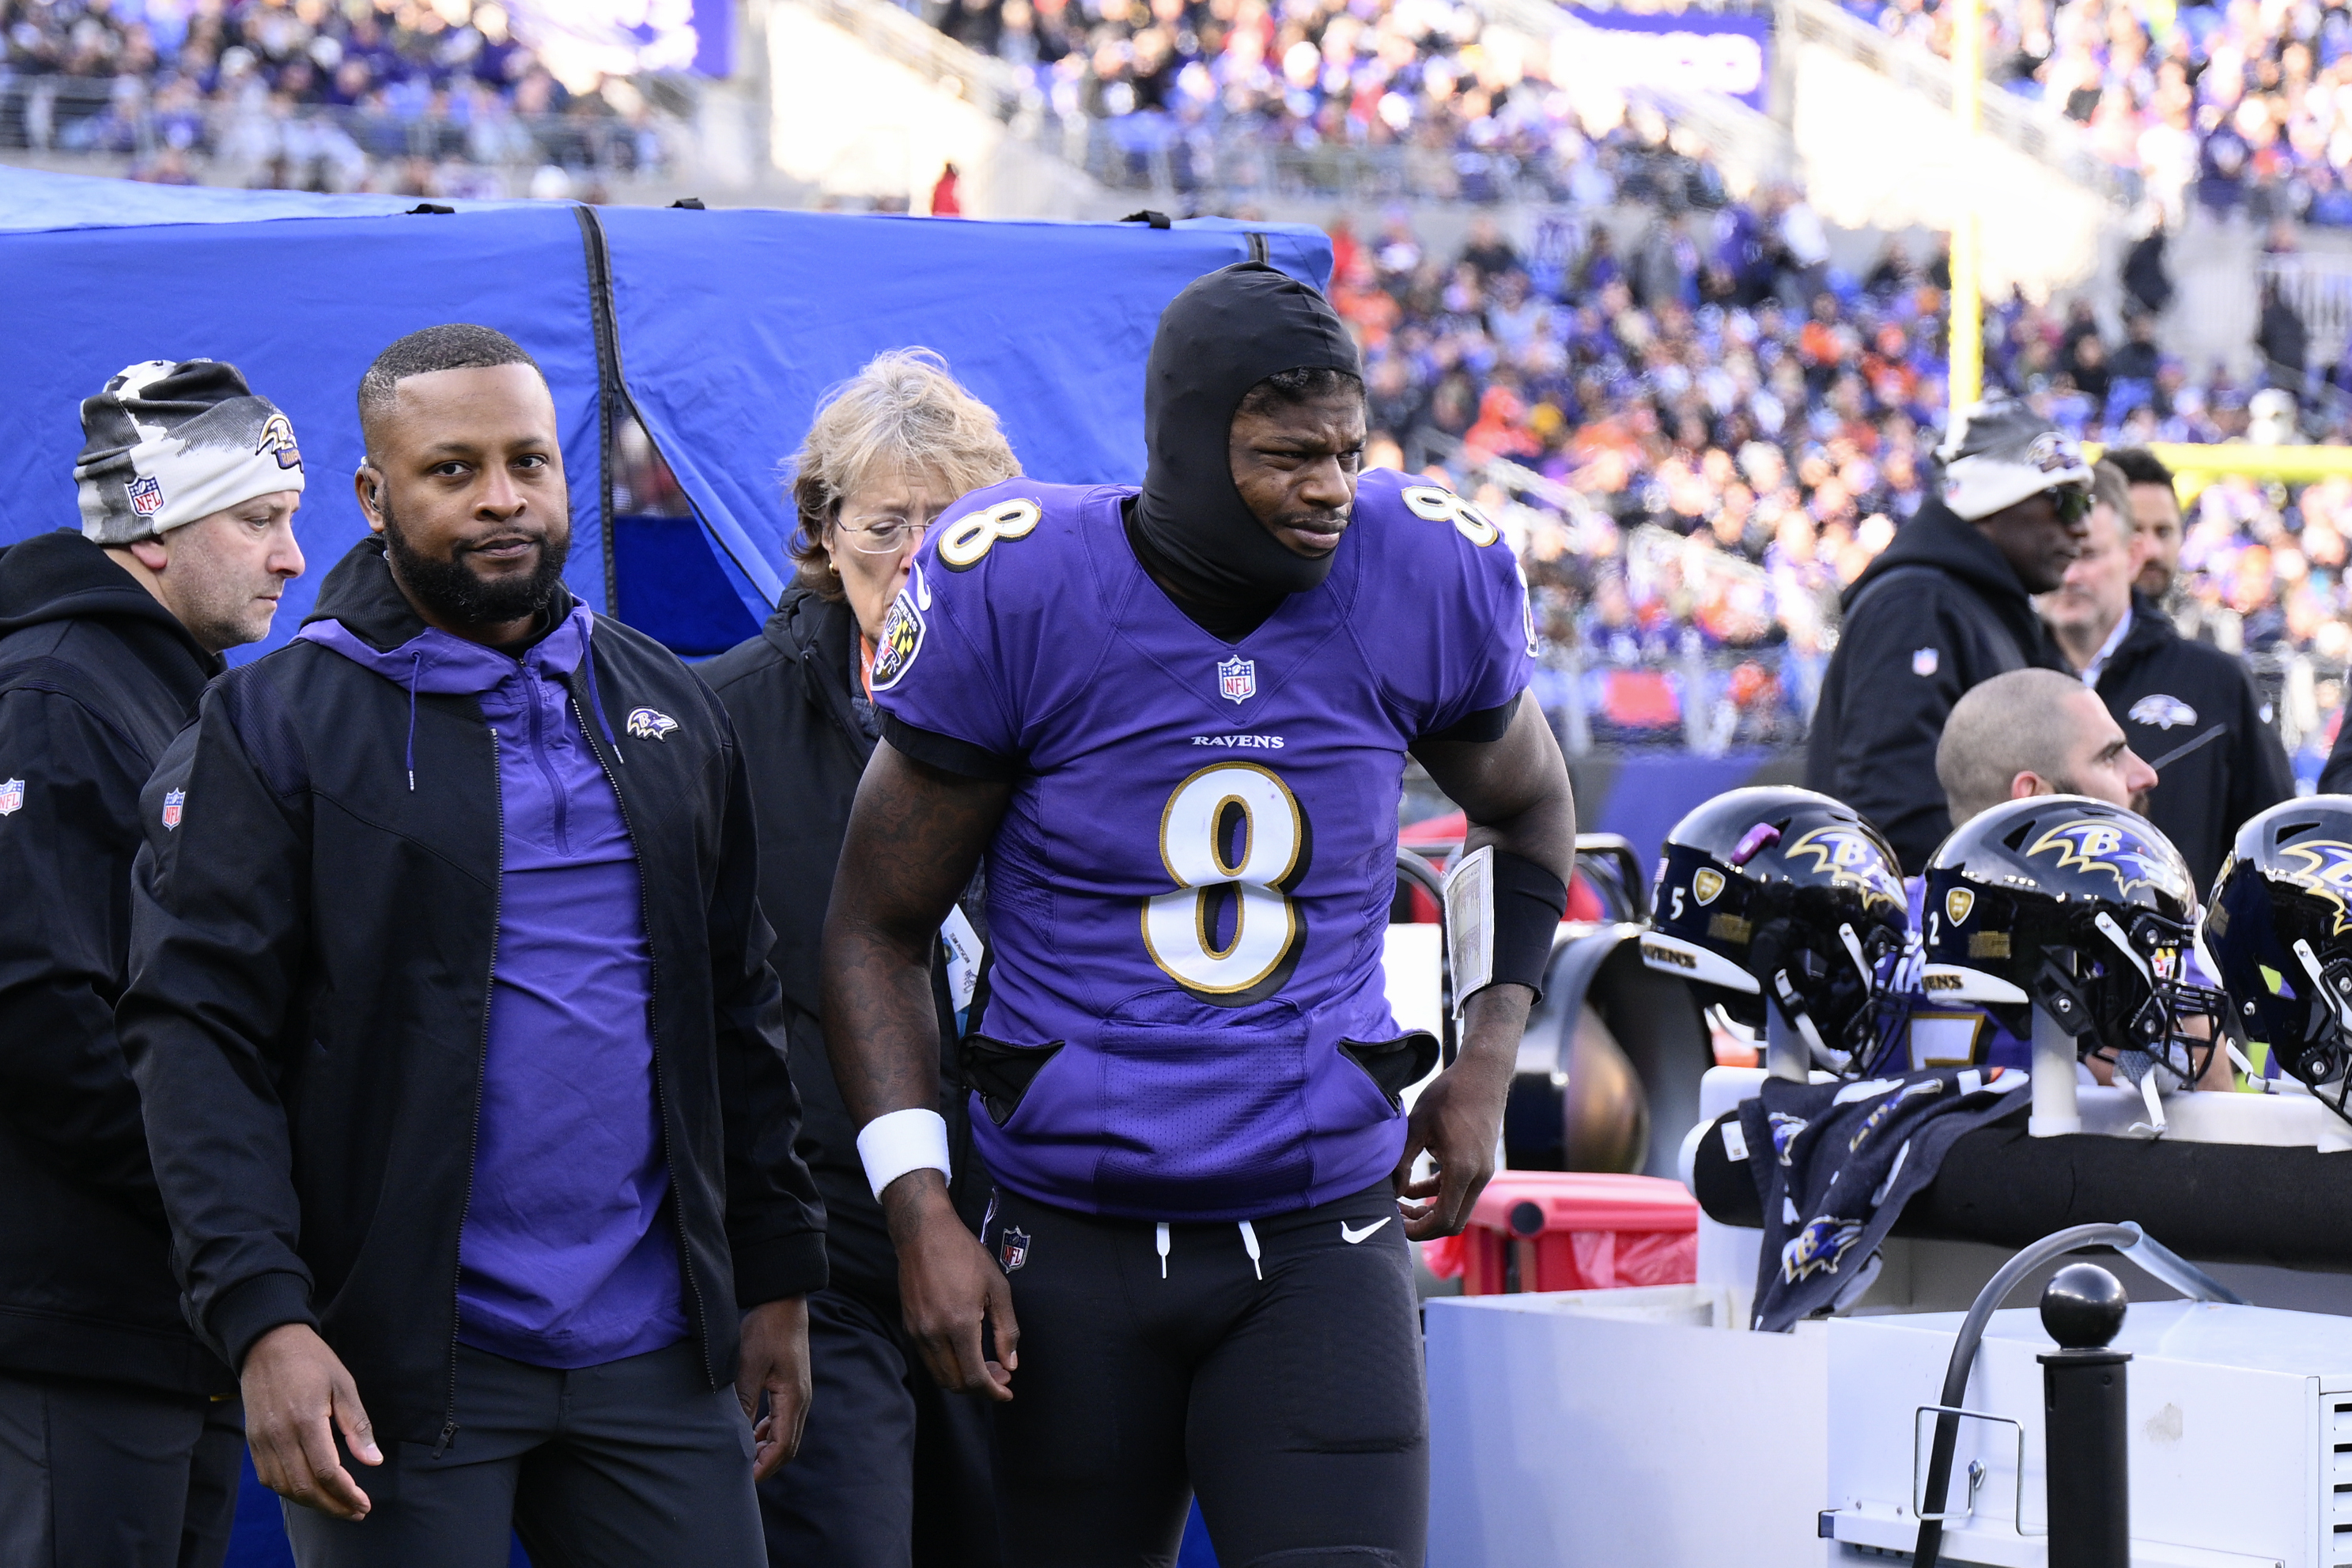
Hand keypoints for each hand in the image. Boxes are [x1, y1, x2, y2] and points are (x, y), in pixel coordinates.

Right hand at [240, 1323, 379, 1519]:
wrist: (267, 1343)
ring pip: (285, 1487)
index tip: (364, 1504)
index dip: (346, 1494)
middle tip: (355, 1511)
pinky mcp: (252, 1441)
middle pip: (305, 1487)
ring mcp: (261, 1440)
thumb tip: (373, 1461)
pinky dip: (289, 1491)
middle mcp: (279, 1435)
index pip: (327, 1472)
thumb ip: (357, 1426)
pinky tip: (310, 1491)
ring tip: (337, 1505)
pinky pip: (268, 1478)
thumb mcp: (343, 1385)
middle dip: (332, 1506)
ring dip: (312, 1503)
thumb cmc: (312, 1361)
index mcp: (306, 1420)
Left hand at [736, 1297, 811, 1480]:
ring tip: (743, 1458)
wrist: (783, 1304)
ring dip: (767, 1450)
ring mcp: (800, 1395)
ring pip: (787, 1435)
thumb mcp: (749, 1365)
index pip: (782, 1446)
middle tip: (739, 1476)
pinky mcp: (793, 1388)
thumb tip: (735, 1436)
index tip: (743, 1480)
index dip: (763, 1467)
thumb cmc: (766, 1330)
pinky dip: (769, 1434)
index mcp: (793, 1398)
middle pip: (788, 1446)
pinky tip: (752, 1433)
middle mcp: (801, 1400)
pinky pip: (784, 1421)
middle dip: (766, 1464)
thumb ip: (744, 1401)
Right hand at [882, 1170, 1016, 1400]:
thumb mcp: (997, 1287)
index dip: (993, 1391)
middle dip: (981, 1387)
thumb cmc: (965, 1255)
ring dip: (964, 1379)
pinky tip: (965, 1351)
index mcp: (959, 1324)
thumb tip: (1010, 1364)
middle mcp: (934, 1334)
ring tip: (986, 1365)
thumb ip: (1006, 1330)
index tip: (1007, 1393)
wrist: (923, 1233)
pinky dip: (949, 1365)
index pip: (974, 1378)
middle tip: (1001, 1374)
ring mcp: (917, 1332)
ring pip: (940, 1375)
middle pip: (956, 1383)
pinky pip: (929, 1360)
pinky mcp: (909, 1326)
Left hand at [1392, 985, 1527, 1239]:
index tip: (1394, 1224)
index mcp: (1462, 1169)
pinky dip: (1438, 1194)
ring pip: (1456, 1208)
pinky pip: (1459, 1191)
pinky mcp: (1481, 1164)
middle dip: (1423, 1226)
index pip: (1443, 1220)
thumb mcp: (1416, 1126)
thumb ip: (1401, 1162)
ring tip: (1399, 1204)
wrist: (1482, 1075)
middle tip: (1395, 1218)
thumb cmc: (1448, 1095)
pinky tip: (1413, 1187)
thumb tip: (1390, 1192)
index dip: (1418, 1230)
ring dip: (1429, 1211)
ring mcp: (1483, 1171)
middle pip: (1452, 1222)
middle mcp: (1478, 1176)